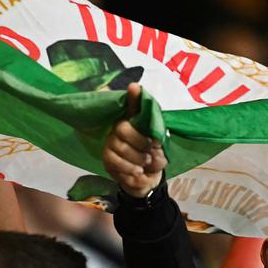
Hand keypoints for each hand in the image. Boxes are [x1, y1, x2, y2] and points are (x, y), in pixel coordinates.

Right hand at [102, 83, 165, 197]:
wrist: (147, 180)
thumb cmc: (153, 158)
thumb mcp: (160, 146)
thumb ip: (156, 132)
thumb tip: (151, 122)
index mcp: (135, 122)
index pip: (132, 105)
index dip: (133, 97)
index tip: (134, 87)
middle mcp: (120, 128)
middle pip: (123, 128)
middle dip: (140, 142)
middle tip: (150, 151)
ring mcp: (111, 143)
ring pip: (121, 147)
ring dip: (138, 158)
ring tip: (145, 163)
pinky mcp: (107, 158)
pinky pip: (116, 161)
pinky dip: (130, 168)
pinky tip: (137, 171)